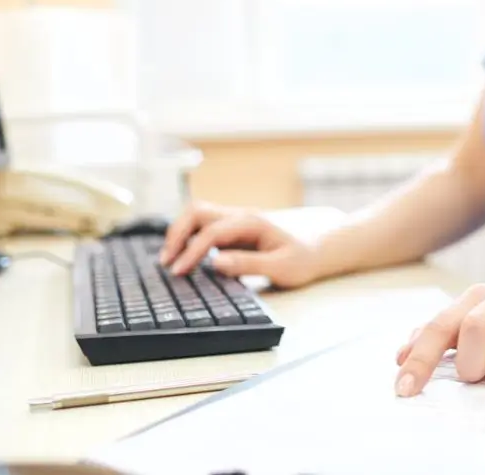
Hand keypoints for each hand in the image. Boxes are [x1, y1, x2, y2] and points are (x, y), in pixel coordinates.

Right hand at [159, 201, 321, 288]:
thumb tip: (215, 262)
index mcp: (252, 222)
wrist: (318, 249)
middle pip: (197, 212)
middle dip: (177, 234)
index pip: (211, 232)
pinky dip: (188, 236)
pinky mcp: (233, 228)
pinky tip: (183, 255)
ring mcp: (235, 219)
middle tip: (166, 262)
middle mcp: (241, 215)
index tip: (178, 272)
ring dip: (180, 233)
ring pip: (197, 215)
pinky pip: (203, 225)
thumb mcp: (281, 267)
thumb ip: (249, 264)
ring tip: (169, 259)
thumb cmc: (302, 259)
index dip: (191, 251)